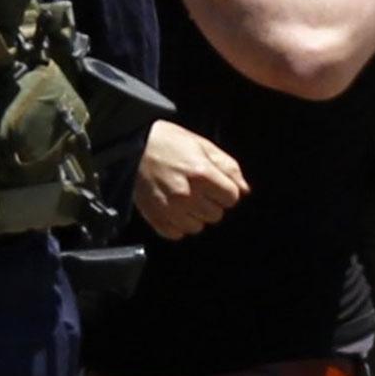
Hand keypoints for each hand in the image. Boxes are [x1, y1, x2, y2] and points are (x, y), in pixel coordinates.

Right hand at [135, 120, 249, 239]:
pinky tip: (172, 207)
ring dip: (194, 214)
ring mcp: (169, 209)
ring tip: (183, 196)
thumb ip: (227, 167)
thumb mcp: (202, 145)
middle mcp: (187, 195)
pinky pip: (176, 233)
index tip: (215, 183)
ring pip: (197, 226)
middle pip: (216, 214)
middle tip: (197, 187)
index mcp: (201, 174)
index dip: (226, 190)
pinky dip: (177, 224)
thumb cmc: (167, 141)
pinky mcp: (155, 218)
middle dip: (211, 202)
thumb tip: (244, 190)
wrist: (130, 146)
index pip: (231, 198)